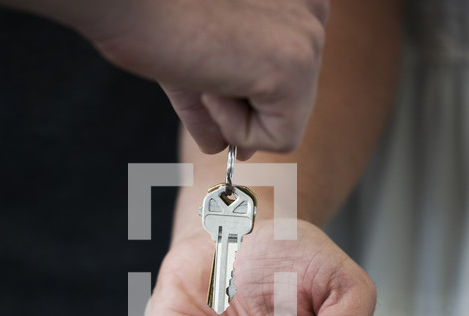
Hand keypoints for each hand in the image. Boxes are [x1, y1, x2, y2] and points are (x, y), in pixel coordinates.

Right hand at [85, 0, 327, 154]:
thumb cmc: (154, 18)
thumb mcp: (198, 63)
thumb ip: (218, 101)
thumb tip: (219, 148)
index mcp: (295, 0)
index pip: (286, 77)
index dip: (246, 90)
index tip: (213, 72)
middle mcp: (313, 13)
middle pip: (290, 104)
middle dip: (241, 104)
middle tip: (202, 66)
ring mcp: (310, 40)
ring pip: (285, 125)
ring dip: (232, 114)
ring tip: (206, 67)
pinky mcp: (296, 68)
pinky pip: (279, 140)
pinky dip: (234, 127)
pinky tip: (213, 79)